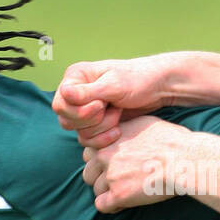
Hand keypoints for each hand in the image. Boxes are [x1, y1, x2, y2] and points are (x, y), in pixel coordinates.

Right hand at [53, 56, 174, 147]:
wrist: (158, 89)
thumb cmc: (138, 79)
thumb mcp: (114, 85)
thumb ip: (88, 92)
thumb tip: (64, 92)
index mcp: (76, 78)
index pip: (60, 105)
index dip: (80, 111)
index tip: (102, 104)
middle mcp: (76, 94)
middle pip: (66, 121)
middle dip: (93, 120)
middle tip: (112, 108)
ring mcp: (85, 110)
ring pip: (79, 133)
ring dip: (102, 128)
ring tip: (118, 114)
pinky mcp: (95, 124)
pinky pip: (89, 140)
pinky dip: (104, 139)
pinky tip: (119, 130)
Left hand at [82, 116, 183, 212]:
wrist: (182, 159)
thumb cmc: (172, 140)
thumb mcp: (144, 122)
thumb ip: (125, 129)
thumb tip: (121, 132)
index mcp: (108, 138)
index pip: (89, 153)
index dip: (101, 162)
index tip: (115, 166)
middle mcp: (104, 155)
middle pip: (89, 173)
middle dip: (101, 179)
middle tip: (120, 182)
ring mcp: (110, 176)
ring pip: (96, 190)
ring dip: (108, 193)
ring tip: (126, 193)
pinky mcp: (118, 194)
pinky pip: (102, 205)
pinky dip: (111, 206)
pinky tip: (124, 204)